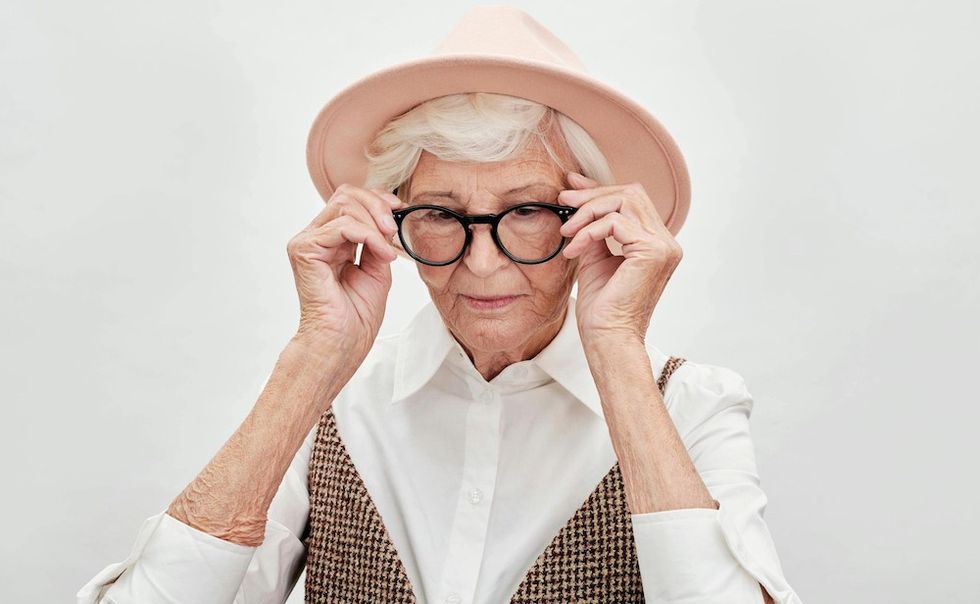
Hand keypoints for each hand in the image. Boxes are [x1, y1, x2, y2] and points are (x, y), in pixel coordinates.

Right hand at [286, 184, 404, 362]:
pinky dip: (369, 236)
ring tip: (388, 250)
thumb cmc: (356, 316)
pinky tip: (382, 255)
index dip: (376, 199)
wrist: (343, 342)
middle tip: (394, 229)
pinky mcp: (305, 250)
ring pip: (345, 206)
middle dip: (377, 205)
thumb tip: (388, 217)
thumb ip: (379, 240)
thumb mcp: (377, 268)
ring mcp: (307, 242)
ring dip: (375, 224)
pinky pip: (343, 227)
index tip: (399, 209)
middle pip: (345, 195)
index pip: (349, 200)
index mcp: (331, 240)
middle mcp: (316, 237)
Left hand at [557, 172, 682, 344]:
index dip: (600, 189)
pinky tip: (574, 249)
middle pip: (631, 194)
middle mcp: (665, 242)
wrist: (607, 338)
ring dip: (588, 211)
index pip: (632, 200)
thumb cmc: (602, 309)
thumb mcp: (594, 258)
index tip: (571, 188)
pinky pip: (613, 223)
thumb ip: (592, 229)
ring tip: (566, 231)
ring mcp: (663, 246)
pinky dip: (588, 231)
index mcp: (656, 243)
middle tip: (563, 200)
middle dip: (593, 195)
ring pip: (623, 201)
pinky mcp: (652, 252)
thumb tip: (577, 198)